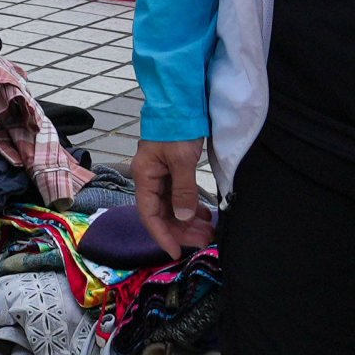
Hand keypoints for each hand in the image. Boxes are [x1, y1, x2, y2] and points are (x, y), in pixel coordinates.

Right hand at [129, 138, 216, 254]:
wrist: (180, 102)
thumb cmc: (177, 128)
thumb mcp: (182, 161)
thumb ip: (184, 191)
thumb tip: (184, 217)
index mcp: (145, 176)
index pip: (149, 214)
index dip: (162, 235)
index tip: (176, 252)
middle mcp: (150, 178)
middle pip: (161, 213)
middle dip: (181, 230)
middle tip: (204, 241)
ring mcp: (161, 175)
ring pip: (172, 207)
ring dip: (188, 221)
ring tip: (209, 231)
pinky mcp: (173, 171)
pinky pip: (180, 196)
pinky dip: (191, 208)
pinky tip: (205, 215)